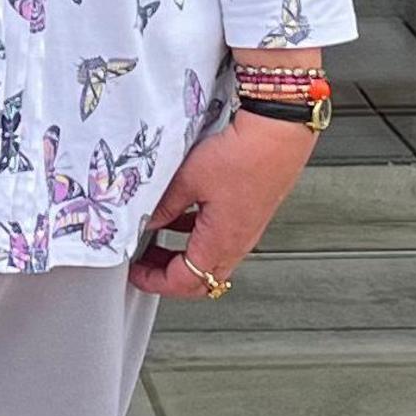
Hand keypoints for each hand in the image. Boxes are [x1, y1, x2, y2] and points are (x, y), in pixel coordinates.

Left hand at [129, 114, 317, 299]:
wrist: (279, 134)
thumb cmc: (244, 155)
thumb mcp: (188, 180)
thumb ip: (164, 206)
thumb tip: (148, 220)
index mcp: (219, 243)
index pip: (182, 281)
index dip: (154, 281)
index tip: (136, 273)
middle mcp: (237, 243)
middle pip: (200, 280)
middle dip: (168, 275)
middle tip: (145, 263)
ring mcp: (246, 231)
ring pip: (210, 260)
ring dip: (183, 256)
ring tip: (160, 238)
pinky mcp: (251, 215)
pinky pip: (221, 239)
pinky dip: (198, 236)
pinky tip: (184, 216)